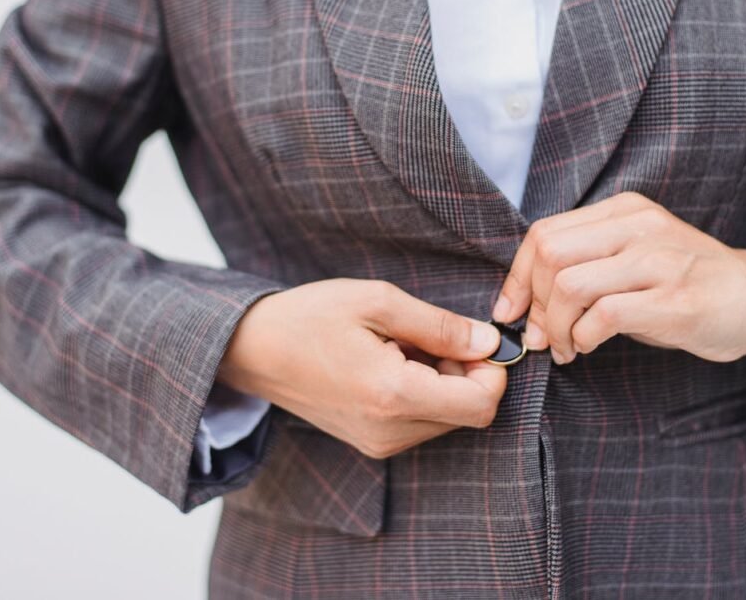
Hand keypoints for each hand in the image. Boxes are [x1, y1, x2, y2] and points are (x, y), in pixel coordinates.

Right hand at [218, 278, 504, 458]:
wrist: (253, 350)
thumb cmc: (311, 317)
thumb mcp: (379, 302)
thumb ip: (441, 326)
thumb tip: (490, 342)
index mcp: (394, 395)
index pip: (482, 405)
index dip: (493, 371)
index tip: (474, 337)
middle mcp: (390, 432)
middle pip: (469, 413)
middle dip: (468, 373)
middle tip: (432, 335)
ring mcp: (380, 443)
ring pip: (448, 418)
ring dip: (445, 382)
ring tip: (406, 346)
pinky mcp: (372, 443)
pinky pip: (423, 423)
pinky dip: (425, 393)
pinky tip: (395, 363)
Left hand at [491, 191, 745, 364]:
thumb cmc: (689, 283)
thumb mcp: (636, 257)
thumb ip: (588, 265)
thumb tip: (526, 305)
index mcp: (624, 211)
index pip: (545, 233)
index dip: (518, 277)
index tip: (511, 311)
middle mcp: (640, 228)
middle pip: (551, 254)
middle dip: (533, 304)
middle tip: (540, 338)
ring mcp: (660, 261)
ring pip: (572, 284)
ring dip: (555, 327)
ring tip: (564, 348)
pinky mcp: (676, 300)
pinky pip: (605, 315)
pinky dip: (583, 338)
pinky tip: (589, 348)